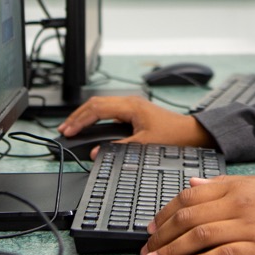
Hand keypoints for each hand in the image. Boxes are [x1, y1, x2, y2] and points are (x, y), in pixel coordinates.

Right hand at [58, 96, 212, 158]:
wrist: (191, 133)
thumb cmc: (173, 137)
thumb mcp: (144, 145)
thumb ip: (119, 148)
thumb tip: (96, 152)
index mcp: (131, 106)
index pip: (97, 109)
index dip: (80, 120)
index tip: (68, 131)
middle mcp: (130, 102)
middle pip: (96, 103)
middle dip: (78, 116)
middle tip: (64, 129)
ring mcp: (132, 105)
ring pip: (102, 105)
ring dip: (86, 116)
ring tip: (72, 127)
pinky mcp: (134, 111)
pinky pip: (109, 110)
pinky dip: (96, 117)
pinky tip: (90, 126)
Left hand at [141, 176, 254, 254]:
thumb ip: (222, 185)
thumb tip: (192, 183)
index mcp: (237, 186)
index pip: (190, 196)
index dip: (164, 211)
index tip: (151, 225)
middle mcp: (239, 203)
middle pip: (189, 217)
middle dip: (161, 234)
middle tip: (146, 247)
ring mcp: (248, 225)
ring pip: (199, 236)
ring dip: (172, 249)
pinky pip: (221, 254)